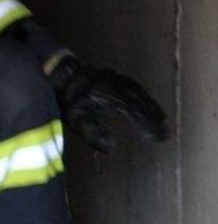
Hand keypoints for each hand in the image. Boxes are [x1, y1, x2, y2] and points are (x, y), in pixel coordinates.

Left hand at [49, 56, 167, 152]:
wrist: (60, 76)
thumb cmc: (68, 100)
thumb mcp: (75, 119)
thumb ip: (93, 133)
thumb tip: (111, 147)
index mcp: (105, 96)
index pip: (132, 112)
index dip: (146, 125)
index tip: (156, 137)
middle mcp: (113, 85)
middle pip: (139, 101)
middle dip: (152, 117)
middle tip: (164, 130)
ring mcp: (115, 79)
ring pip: (138, 92)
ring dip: (150, 105)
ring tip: (160, 119)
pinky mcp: (115, 77)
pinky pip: (134, 86)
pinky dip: (144, 95)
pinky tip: (148, 104)